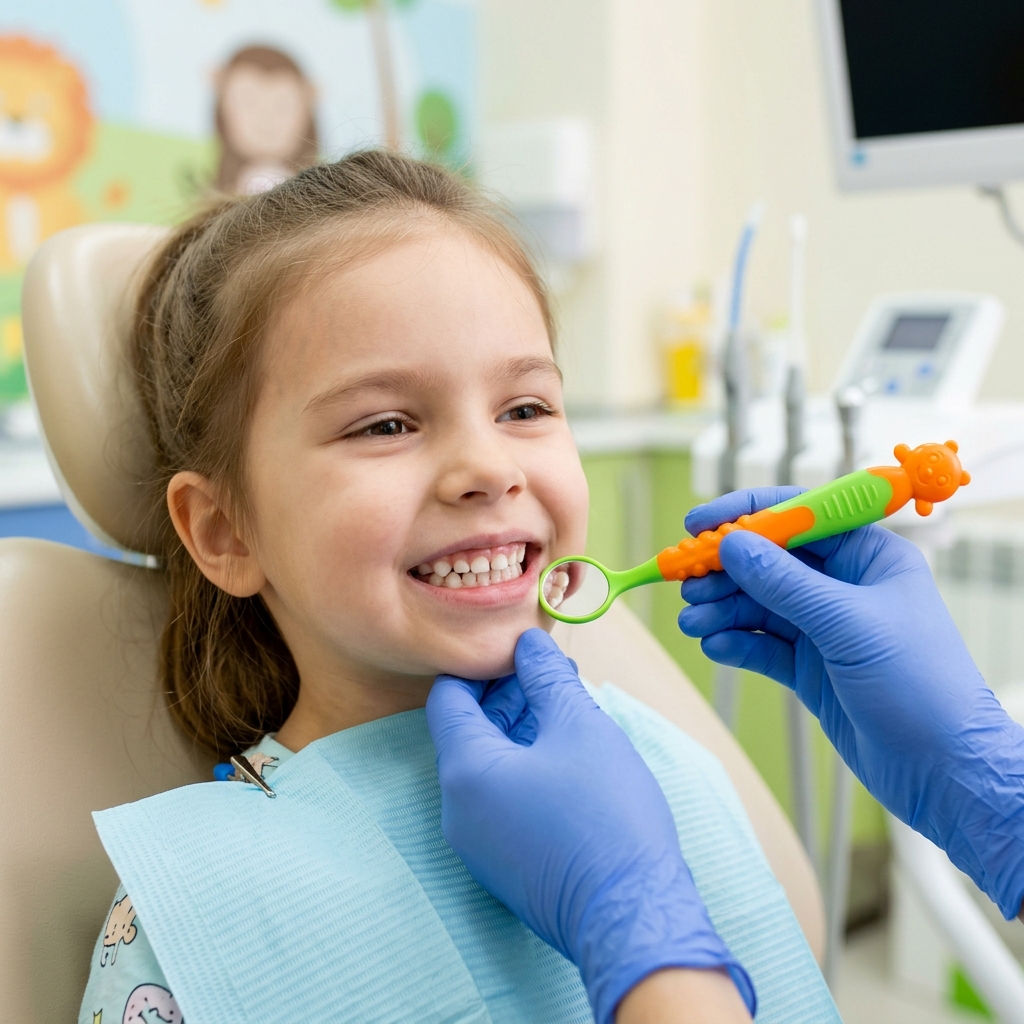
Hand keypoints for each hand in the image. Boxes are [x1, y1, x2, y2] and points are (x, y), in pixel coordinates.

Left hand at [426, 629, 754, 1023]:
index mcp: (465, 771)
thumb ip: (545, 677)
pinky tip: (567, 755)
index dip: (480, 666)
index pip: (447, 698)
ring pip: (487, 767)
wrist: (632, 915)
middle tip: (552, 674)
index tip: (517, 651)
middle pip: (467, 732)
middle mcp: (457, 810)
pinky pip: (499, 801)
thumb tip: (527, 641)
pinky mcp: (502, 865)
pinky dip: (523, 769)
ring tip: (567, 708)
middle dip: (507, 696)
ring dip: (519, 731)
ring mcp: (477, 844)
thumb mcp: (579, 726)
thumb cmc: (605, 815)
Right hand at [678, 488, 1023, 918]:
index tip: (697, 525)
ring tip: (692, 622)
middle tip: (684, 584)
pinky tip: (716, 647)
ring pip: (758, 604)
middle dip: (724, 571)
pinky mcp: (810, 667)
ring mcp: (824, 627)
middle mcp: (843, 585)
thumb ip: (785, 584)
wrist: (943, 770)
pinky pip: (762, 644)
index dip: (745, 515)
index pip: (798, 516)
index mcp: (868, 556)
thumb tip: (732, 544)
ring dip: (722, 610)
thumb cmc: (919, 685)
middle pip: (768, 562)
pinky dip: (736, 642)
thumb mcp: (848, 625)